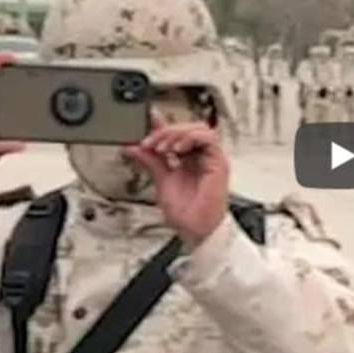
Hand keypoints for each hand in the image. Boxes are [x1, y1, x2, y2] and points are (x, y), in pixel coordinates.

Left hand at [124, 118, 229, 244]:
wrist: (195, 230)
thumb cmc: (186, 213)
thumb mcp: (161, 181)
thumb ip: (151, 161)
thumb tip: (135, 148)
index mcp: (189, 160)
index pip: (178, 134)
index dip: (163, 126)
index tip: (146, 122)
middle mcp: (202, 157)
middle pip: (188, 128)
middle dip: (166, 131)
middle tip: (150, 142)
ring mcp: (211, 159)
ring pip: (199, 129)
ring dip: (178, 133)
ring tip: (162, 146)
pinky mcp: (218, 163)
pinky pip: (209, 139)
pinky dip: (191, 138)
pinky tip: (177, 148)